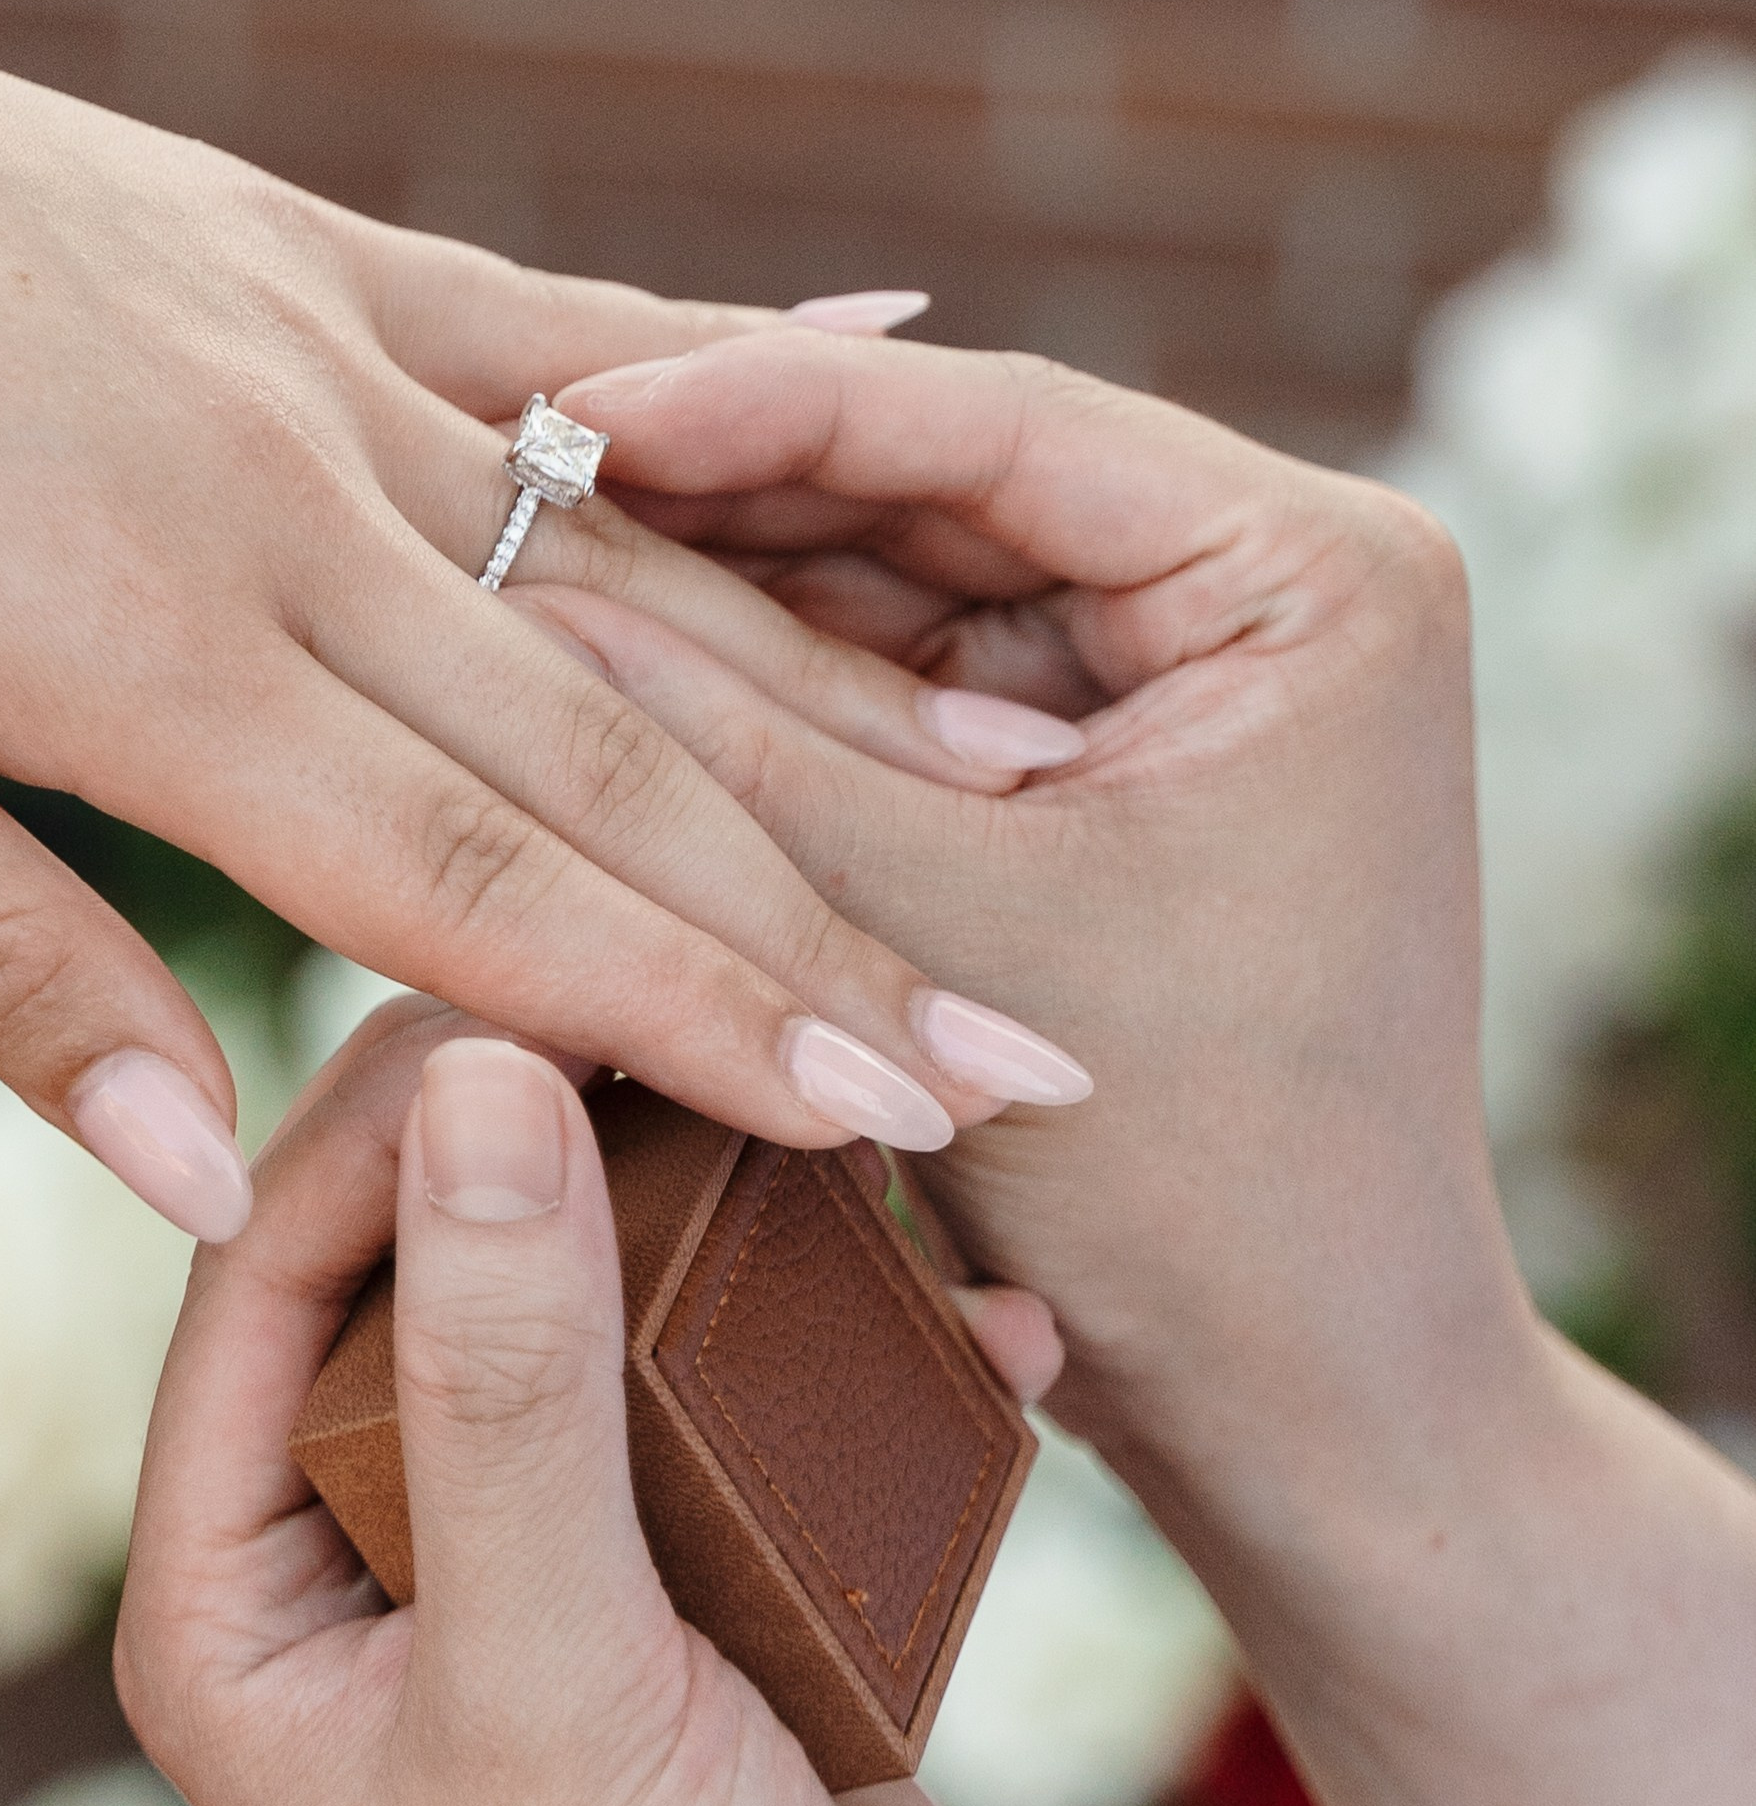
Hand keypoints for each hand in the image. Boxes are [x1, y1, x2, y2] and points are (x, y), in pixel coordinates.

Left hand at [116, 1009, 1075, 1805]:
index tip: (564, 963)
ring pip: (632, 1309)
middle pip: (460, 1250)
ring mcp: (558, 1584)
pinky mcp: (723, 1618)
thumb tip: (470, 1071)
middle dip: (607, 1128)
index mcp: (240, 1588)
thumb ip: (508, 1385)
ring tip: (888, 1125)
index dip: (404, 1096)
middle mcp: (375, 1563)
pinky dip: (874, 1364)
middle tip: (754, 1002)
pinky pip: (775, 1420)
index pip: (278, 1252)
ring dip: (761, 1226)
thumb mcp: (553, 1693)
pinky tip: (992, 1326)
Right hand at [534, 329, 1545, 1544]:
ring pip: (908, 586)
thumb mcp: (939, 933)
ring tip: (518, 564)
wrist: (1307, 1402)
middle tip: (496, 476)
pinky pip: (909, 692)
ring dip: (731, 591)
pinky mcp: (1112, 767)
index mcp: (1308, 578)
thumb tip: (511, 580)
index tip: (561, 408)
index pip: (995, 422)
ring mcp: (1188, 676)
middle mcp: (1267, 591)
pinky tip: (604, 674)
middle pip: (943, 489)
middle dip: (727, 495)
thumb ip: (734, 752)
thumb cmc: (1191, 1193)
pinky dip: (776, 699)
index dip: (759, 402)